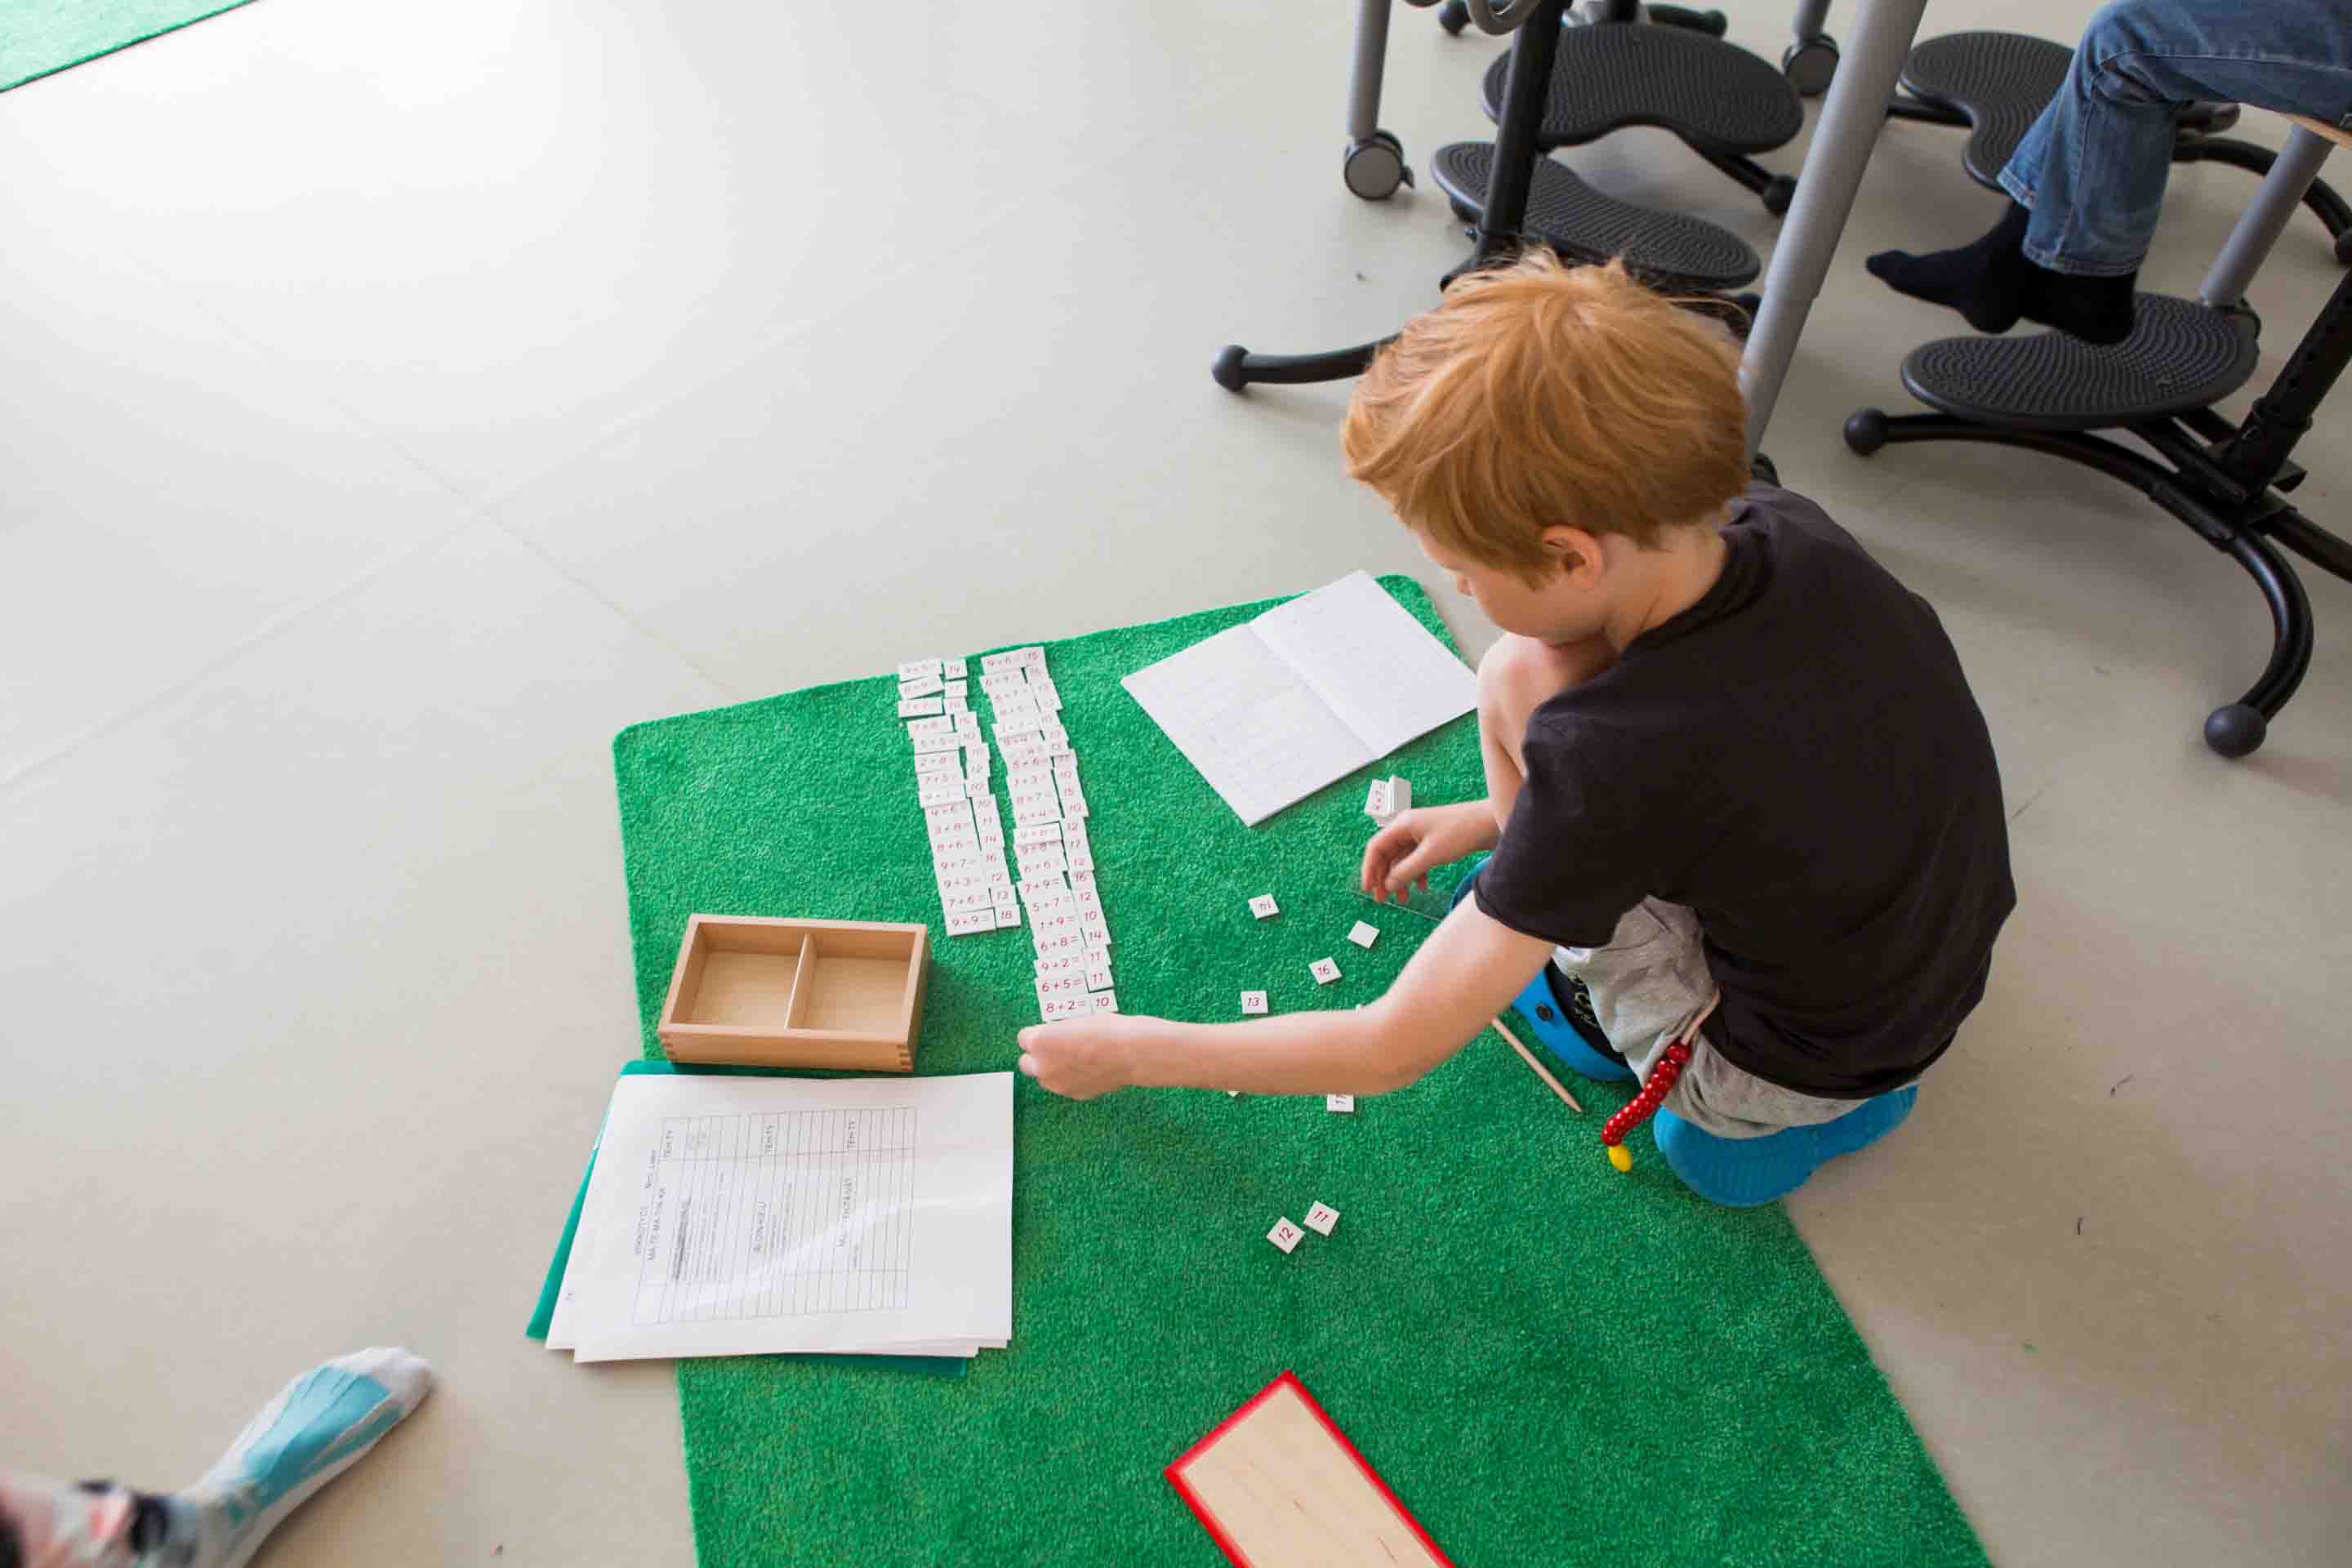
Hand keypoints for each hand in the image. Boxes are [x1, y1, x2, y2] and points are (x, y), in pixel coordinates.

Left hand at [1017, 1015, 1155, 1098]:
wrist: (1130, 1053)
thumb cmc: (1106, 1030)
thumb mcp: (1075, 1020)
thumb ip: (1057, 1032)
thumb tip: (1054, 1037)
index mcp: (1039, 1042)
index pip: (1024, 1039)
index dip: (1038, 1035)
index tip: (1049, 1033)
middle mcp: (1042, 1066)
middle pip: (1026, 1063)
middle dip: (1037, 1056)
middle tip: (1055, 1048)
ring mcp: (1057, 1084)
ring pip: (1044, 1078)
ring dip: (1052, 1069)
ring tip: (1075, 1059)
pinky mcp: (1073, 1094)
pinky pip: (1064, 1086)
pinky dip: (1070, 1079)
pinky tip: (1088, 1069)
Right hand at [1360, 801, 1496, 903]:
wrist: (1490, 822)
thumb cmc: (1460, 832)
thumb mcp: (1430, 855)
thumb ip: (1406, 871)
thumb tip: (1387, 885)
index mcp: (1402, 825)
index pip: (1375, 847)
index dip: (1369, 869)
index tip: (1368, 889)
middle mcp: (1408, 828)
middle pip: (1387, 855)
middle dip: (1384, 877)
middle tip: (1382, 900)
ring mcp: (1420, 835)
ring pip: (1402, 860)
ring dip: (1401, 879)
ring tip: (1403, 898)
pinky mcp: (1432, 841)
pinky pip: (1417, 860)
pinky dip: (1417, 874)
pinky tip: (1423, 886)